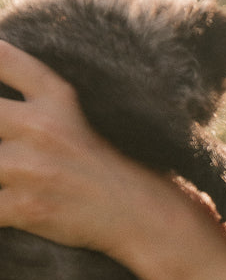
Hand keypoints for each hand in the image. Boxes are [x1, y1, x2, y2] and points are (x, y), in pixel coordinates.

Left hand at [0, 39, 225, 279]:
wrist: (157, 222)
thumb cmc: (127, 175)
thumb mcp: (93, 125)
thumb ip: (50, 108)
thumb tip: (17, 107)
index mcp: (58, 98)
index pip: (1, 57)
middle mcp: (40, 126)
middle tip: (4, 152)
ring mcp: (31, 166)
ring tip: (6, 180)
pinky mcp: (27, 206)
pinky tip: (7, 215)